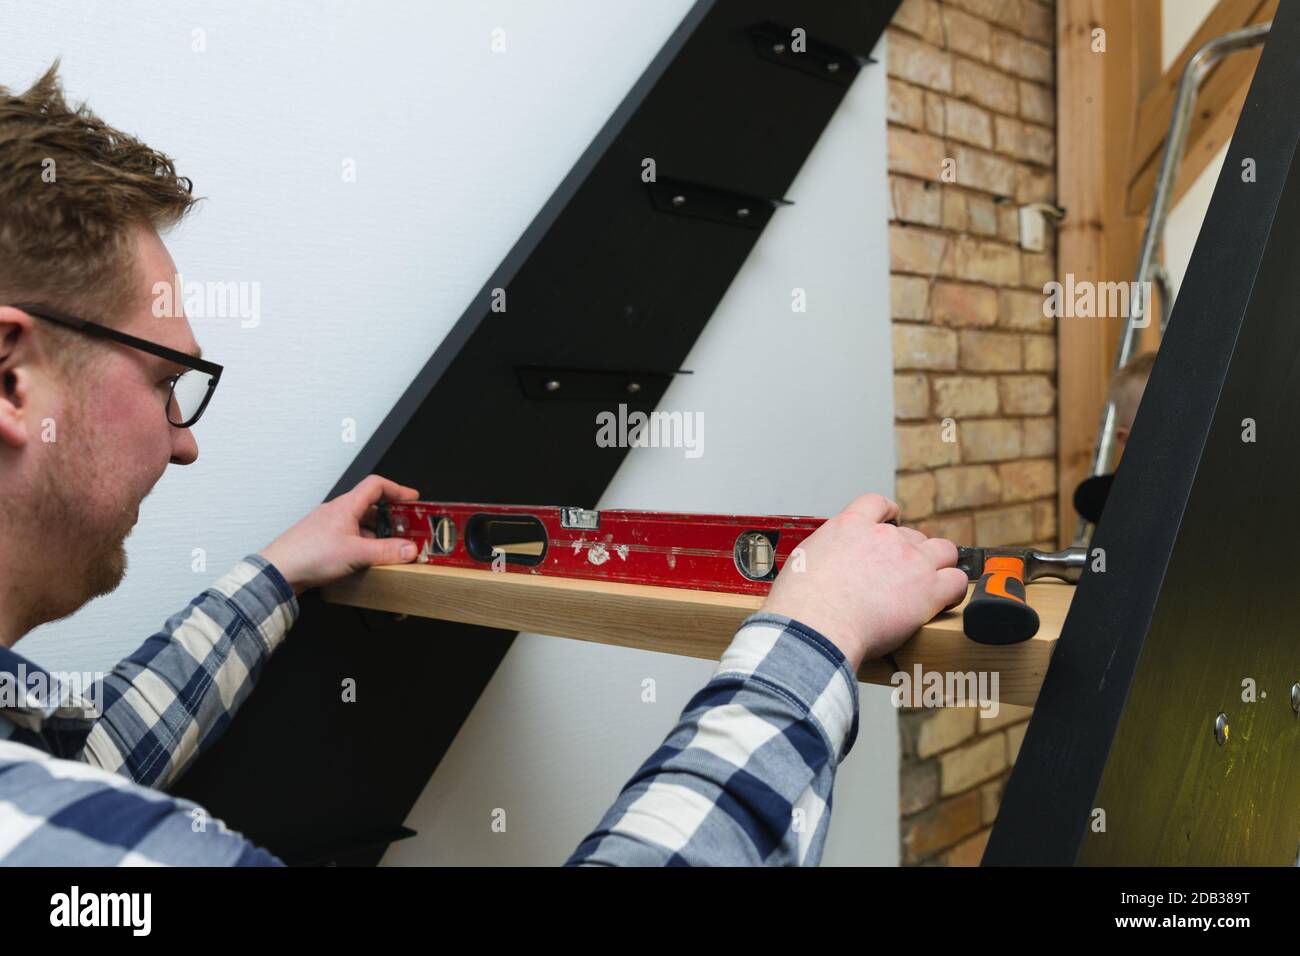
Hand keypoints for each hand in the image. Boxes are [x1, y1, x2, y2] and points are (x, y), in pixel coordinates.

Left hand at [257, 474, 420, 595]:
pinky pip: (351, 536)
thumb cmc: (308, 555)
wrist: (279, 571)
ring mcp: (330, 526)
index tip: (412, 498)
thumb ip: (386, 551)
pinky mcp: (324, 541)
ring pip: (361, 523)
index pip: (376, 485)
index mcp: (346, 506)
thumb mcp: (355, 553)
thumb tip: (408, 549)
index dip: (397, 489)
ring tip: (390, 548)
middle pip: (371, 505)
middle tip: (406, 528)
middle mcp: (337, 512)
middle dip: (392, 516)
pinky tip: (368, 559)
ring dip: (378, 533)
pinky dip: (364, 544)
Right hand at [759, 493, 967, 670]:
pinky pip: (957, 581)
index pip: (877, 504)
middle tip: (902, 576)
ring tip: (931, 583)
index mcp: (849, 526)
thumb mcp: (802, 562)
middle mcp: (884, 537)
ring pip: (943, 551)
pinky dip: (954, 589)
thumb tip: (819, 571)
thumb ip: (823, 557)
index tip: (893, 522)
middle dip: (910, 552)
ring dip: (938, 565)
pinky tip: (946, 599)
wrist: (817, 624)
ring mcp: (910, 561)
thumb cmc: (801, 604)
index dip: (889, 514)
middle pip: (913, 534)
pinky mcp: (928, 589)